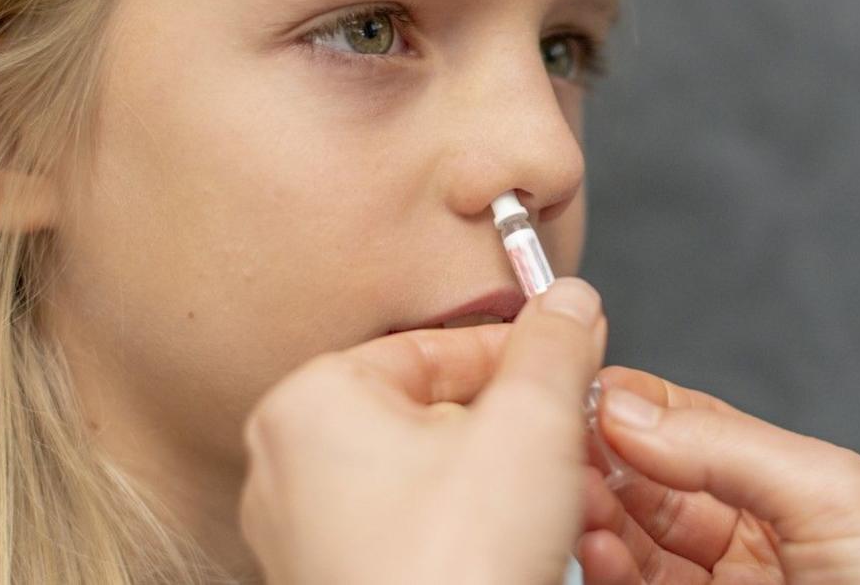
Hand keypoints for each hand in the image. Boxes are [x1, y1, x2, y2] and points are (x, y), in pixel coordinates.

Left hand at [238, 278, 605, 584]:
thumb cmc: (452, 574)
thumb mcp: (530, 428)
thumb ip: (554, 349)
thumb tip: (567, 303)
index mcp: (311, 405)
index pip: (433, 347)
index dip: (518, 355)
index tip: (570, 361)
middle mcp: (288, 467)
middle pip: (434, 416)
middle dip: (516, 433)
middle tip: (571, 452)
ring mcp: (304, 536)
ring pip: (430, 480)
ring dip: (504, 486)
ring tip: (555, 512)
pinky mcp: (335, 584)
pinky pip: (414, 536)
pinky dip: (472, 536)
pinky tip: (518, 557)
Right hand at [576, 366, 859, 583]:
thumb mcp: (834, 495)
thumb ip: (726, 448)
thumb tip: (627, 408)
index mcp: (785, 484)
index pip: (685, 425)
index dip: (629, 401)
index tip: (575, 383)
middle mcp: (745, 535)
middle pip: (645, 483)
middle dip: (597, 455)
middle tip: (554, 442)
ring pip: (631, 541)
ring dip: (592, 512)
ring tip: (566, 492)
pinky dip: (606, 568)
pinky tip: (592, 545)